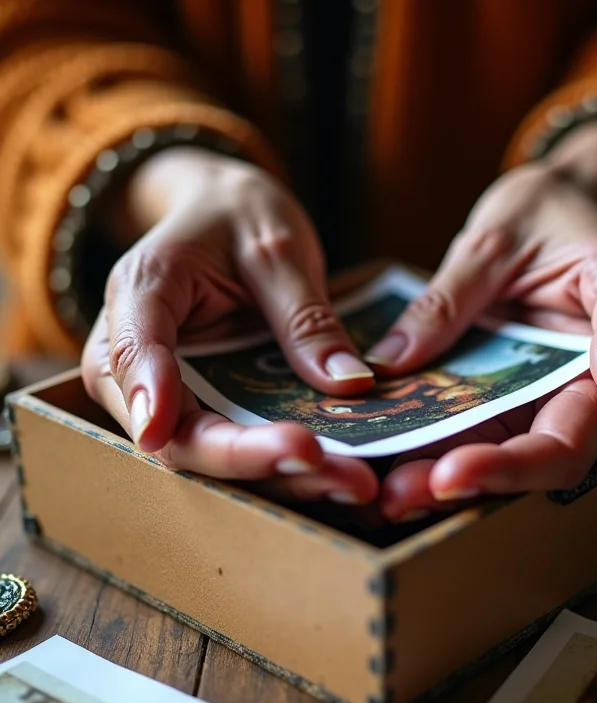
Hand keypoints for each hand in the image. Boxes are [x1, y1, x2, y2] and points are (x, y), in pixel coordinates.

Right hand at [82, 148, 376, 503]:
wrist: (220, 216)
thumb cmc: (237, 216)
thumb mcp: (278, 246)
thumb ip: (305, 313)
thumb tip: (349, 383)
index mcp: (141, 293)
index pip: (132, 351)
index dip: (150, 395)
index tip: (163, 431)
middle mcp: (140, 356)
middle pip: (175, 428)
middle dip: (250, 458)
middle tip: (334, 472)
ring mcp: (171, 390)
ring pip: (210, 451)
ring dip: (280, 476)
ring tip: (354, 483)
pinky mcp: (206, 407)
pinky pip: (238, 445)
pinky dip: (287, 465)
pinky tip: (343, 473)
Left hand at [369, 123, 596, 519]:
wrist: (556, 208)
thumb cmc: (544, 211)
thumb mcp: (494, 238)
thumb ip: (450, 299)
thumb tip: (393, 362)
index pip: (589, 410)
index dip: (529, 453)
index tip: (460, 472)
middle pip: (555, 452)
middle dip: (481, 481)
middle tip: (402, 495)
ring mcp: (560, 389)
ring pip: (520, 454)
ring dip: (455, 480)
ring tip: (388, 497)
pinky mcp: (523, 396)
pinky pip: (491, 433)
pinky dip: (446, 454)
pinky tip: (393, 470)